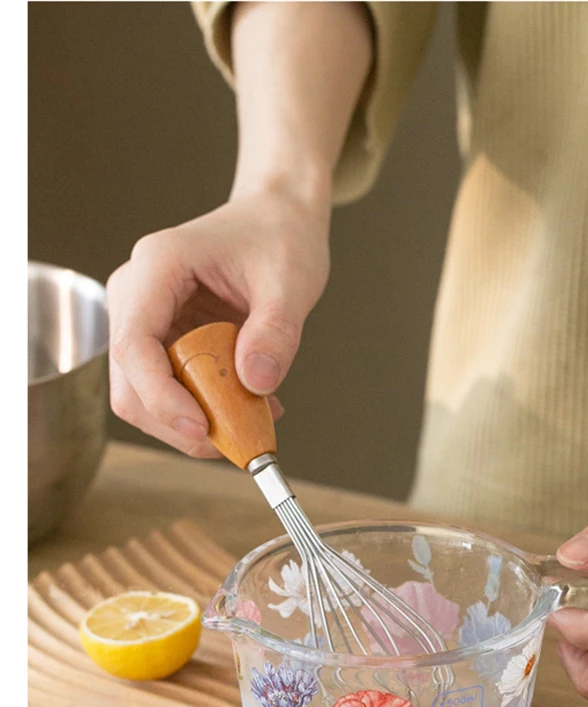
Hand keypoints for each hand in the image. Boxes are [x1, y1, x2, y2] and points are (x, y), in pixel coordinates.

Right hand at [106, 187, 330, 455]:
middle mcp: (137, 293)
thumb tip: (256, 384)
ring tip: (255, 418)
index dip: (162, 398)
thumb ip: (275, 333)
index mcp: (158, 266)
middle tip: (240, 440)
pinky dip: (206, 409)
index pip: (135, 345)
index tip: (203, 430)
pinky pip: (171, 391)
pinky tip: (250, 404)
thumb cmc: (278, 237)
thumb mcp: (291, 283)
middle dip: (180, 422)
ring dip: (196, 421)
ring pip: (146, 396)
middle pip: (131, 383)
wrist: (277, 220)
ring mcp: (145, 319)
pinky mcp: (162, 341)